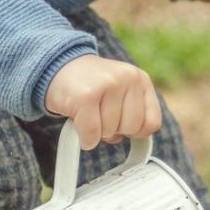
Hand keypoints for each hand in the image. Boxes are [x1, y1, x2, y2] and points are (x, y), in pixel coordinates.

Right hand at [45, 55, 160, 148]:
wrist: (58, 66)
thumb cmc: (91, 86)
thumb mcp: (120, 93)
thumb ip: (133, 113)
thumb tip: (139, 142)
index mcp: (140, 79)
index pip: (152, 123)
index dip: (135, 132)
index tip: (121, 126)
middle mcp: (127, 78)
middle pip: (132, 128)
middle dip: (114, 130)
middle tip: (99, 116)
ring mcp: (107, 84)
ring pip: (110, 132)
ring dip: (97, 131)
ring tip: (88, 112)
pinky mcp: (86, 96)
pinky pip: (92, 134)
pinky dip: (85, 138)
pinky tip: (79, 125)